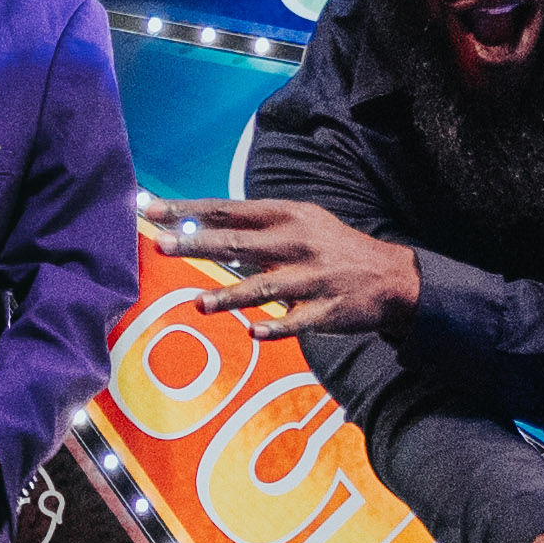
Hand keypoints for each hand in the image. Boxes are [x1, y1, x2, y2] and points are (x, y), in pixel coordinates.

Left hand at [154, 194, 418, 339]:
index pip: (227, 209)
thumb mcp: (300, 224)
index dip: (188, 210)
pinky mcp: (327, 310)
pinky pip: (297, 321)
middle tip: (160, 244)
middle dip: (197, 243)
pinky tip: (254, 333)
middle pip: (238, 243)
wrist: (392, 277)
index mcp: (287, 216)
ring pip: (265, 287)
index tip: (151, 209)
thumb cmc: (331, 249)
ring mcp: (312, 278)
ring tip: (200, 304)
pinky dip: (276, 328)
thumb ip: (254, 229)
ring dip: (231, 296)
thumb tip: (200, 229)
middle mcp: (296, 242)